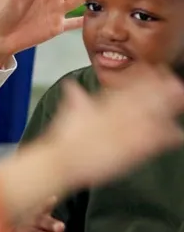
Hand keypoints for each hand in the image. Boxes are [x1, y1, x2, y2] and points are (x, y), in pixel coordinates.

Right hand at [0, 67, 183, 223]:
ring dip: (168, 107)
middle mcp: (116, 114)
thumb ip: (74, 98)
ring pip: (151, 115)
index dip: (142, 78)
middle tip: (175, 80)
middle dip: (159, 89)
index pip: (125, 88)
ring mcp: (124, 130)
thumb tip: (71, 86)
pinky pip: (152, 142)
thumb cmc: (61, 140)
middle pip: (142, 98)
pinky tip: (178, 135)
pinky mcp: (129, 149)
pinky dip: (166, 137)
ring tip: (181, 97)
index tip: (155, 69)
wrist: (60, 161)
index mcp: (101, 105)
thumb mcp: (67, 113)